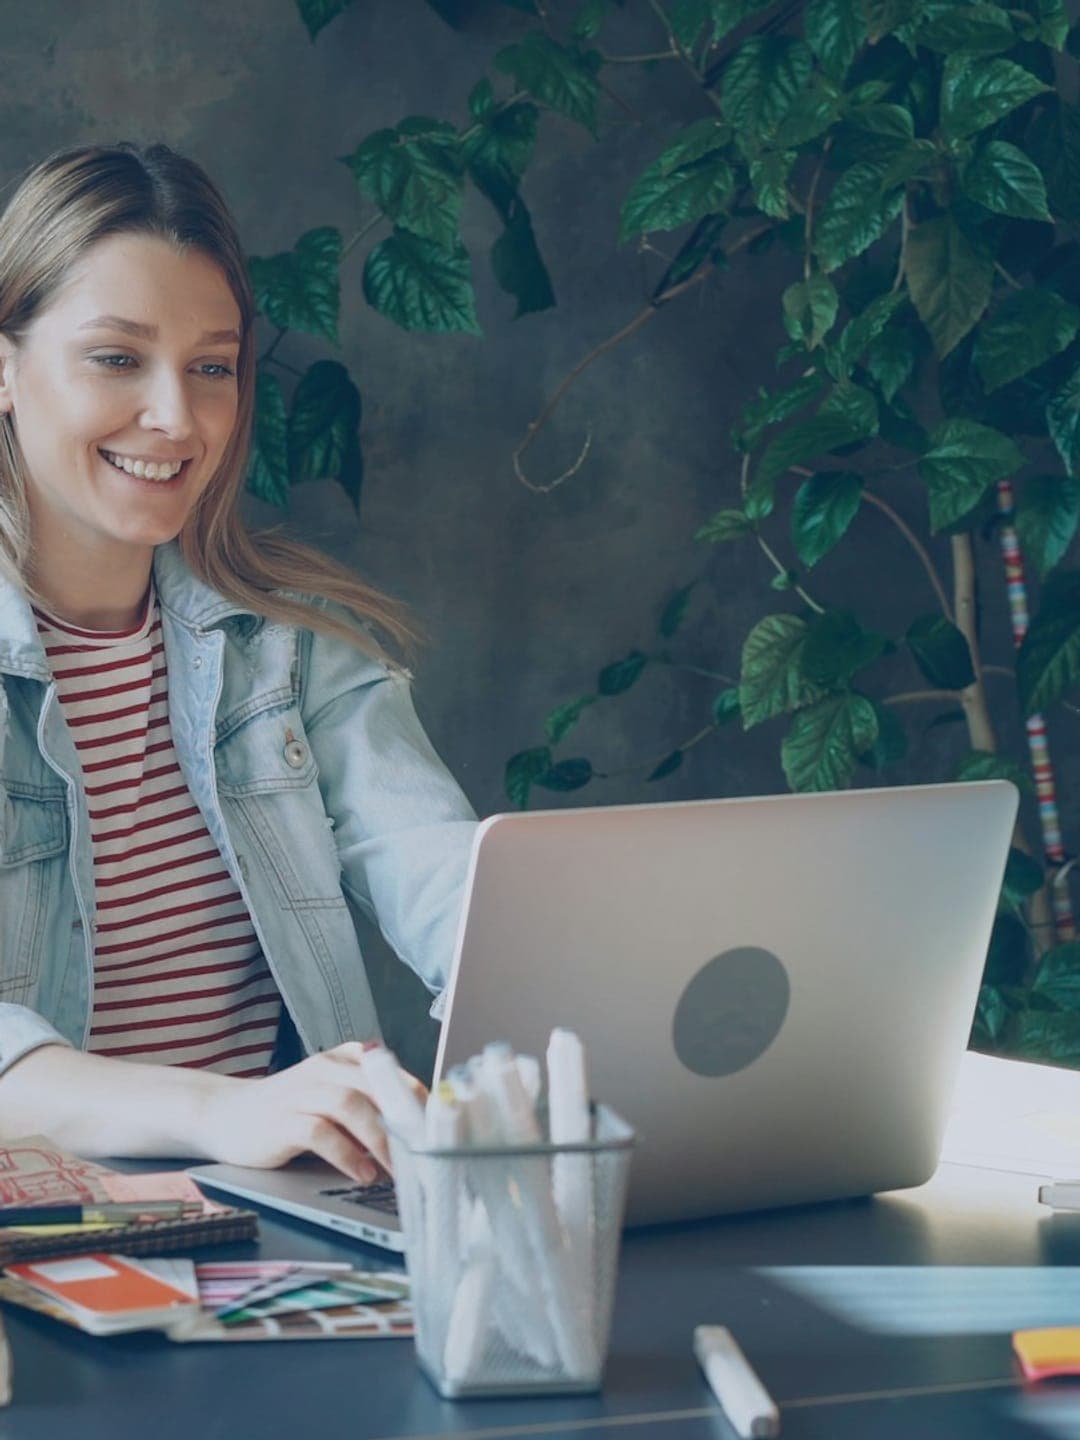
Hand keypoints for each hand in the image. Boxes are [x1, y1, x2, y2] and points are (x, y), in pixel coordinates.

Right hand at [197, 1042, 421, 1182]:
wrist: (224, 1115)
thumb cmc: (289, 1112)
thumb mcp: (333, 1098)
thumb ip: (370, 1106)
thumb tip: (418, 1137)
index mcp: (345, 1059)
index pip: (395, 1075)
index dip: (421, 1105)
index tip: (442, 1134)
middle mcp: (326, 1068)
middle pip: (379, 1087)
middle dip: (407, 1123)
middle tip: (428, 1155)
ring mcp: (303, 1091)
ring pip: (352, 1105)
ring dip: (381, 1139)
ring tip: (398, 1169)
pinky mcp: (283, 1119)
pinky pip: (321, 1132)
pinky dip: (347, 1154)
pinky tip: (363, 1173)